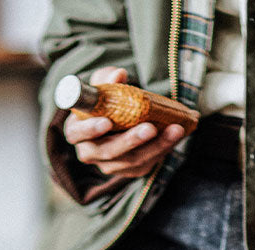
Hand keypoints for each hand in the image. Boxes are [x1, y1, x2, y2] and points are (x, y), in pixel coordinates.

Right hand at [63, 67, 185, 179]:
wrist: (117, 118)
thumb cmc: (104, 100)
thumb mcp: (102, 86)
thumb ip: (108, 80)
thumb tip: (119, 75)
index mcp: (77, 130)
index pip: (77, 133)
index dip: (90, 130)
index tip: (107, 123)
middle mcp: (90, 152)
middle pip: (109, 151)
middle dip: (131, 141)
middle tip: (150, 128)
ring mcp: (110, 165)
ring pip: (132, 161)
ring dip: (156, 146)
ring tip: (175, 130)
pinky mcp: (130, 169)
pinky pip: (147, 163)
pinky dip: (163, 149)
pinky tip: (177, 135)